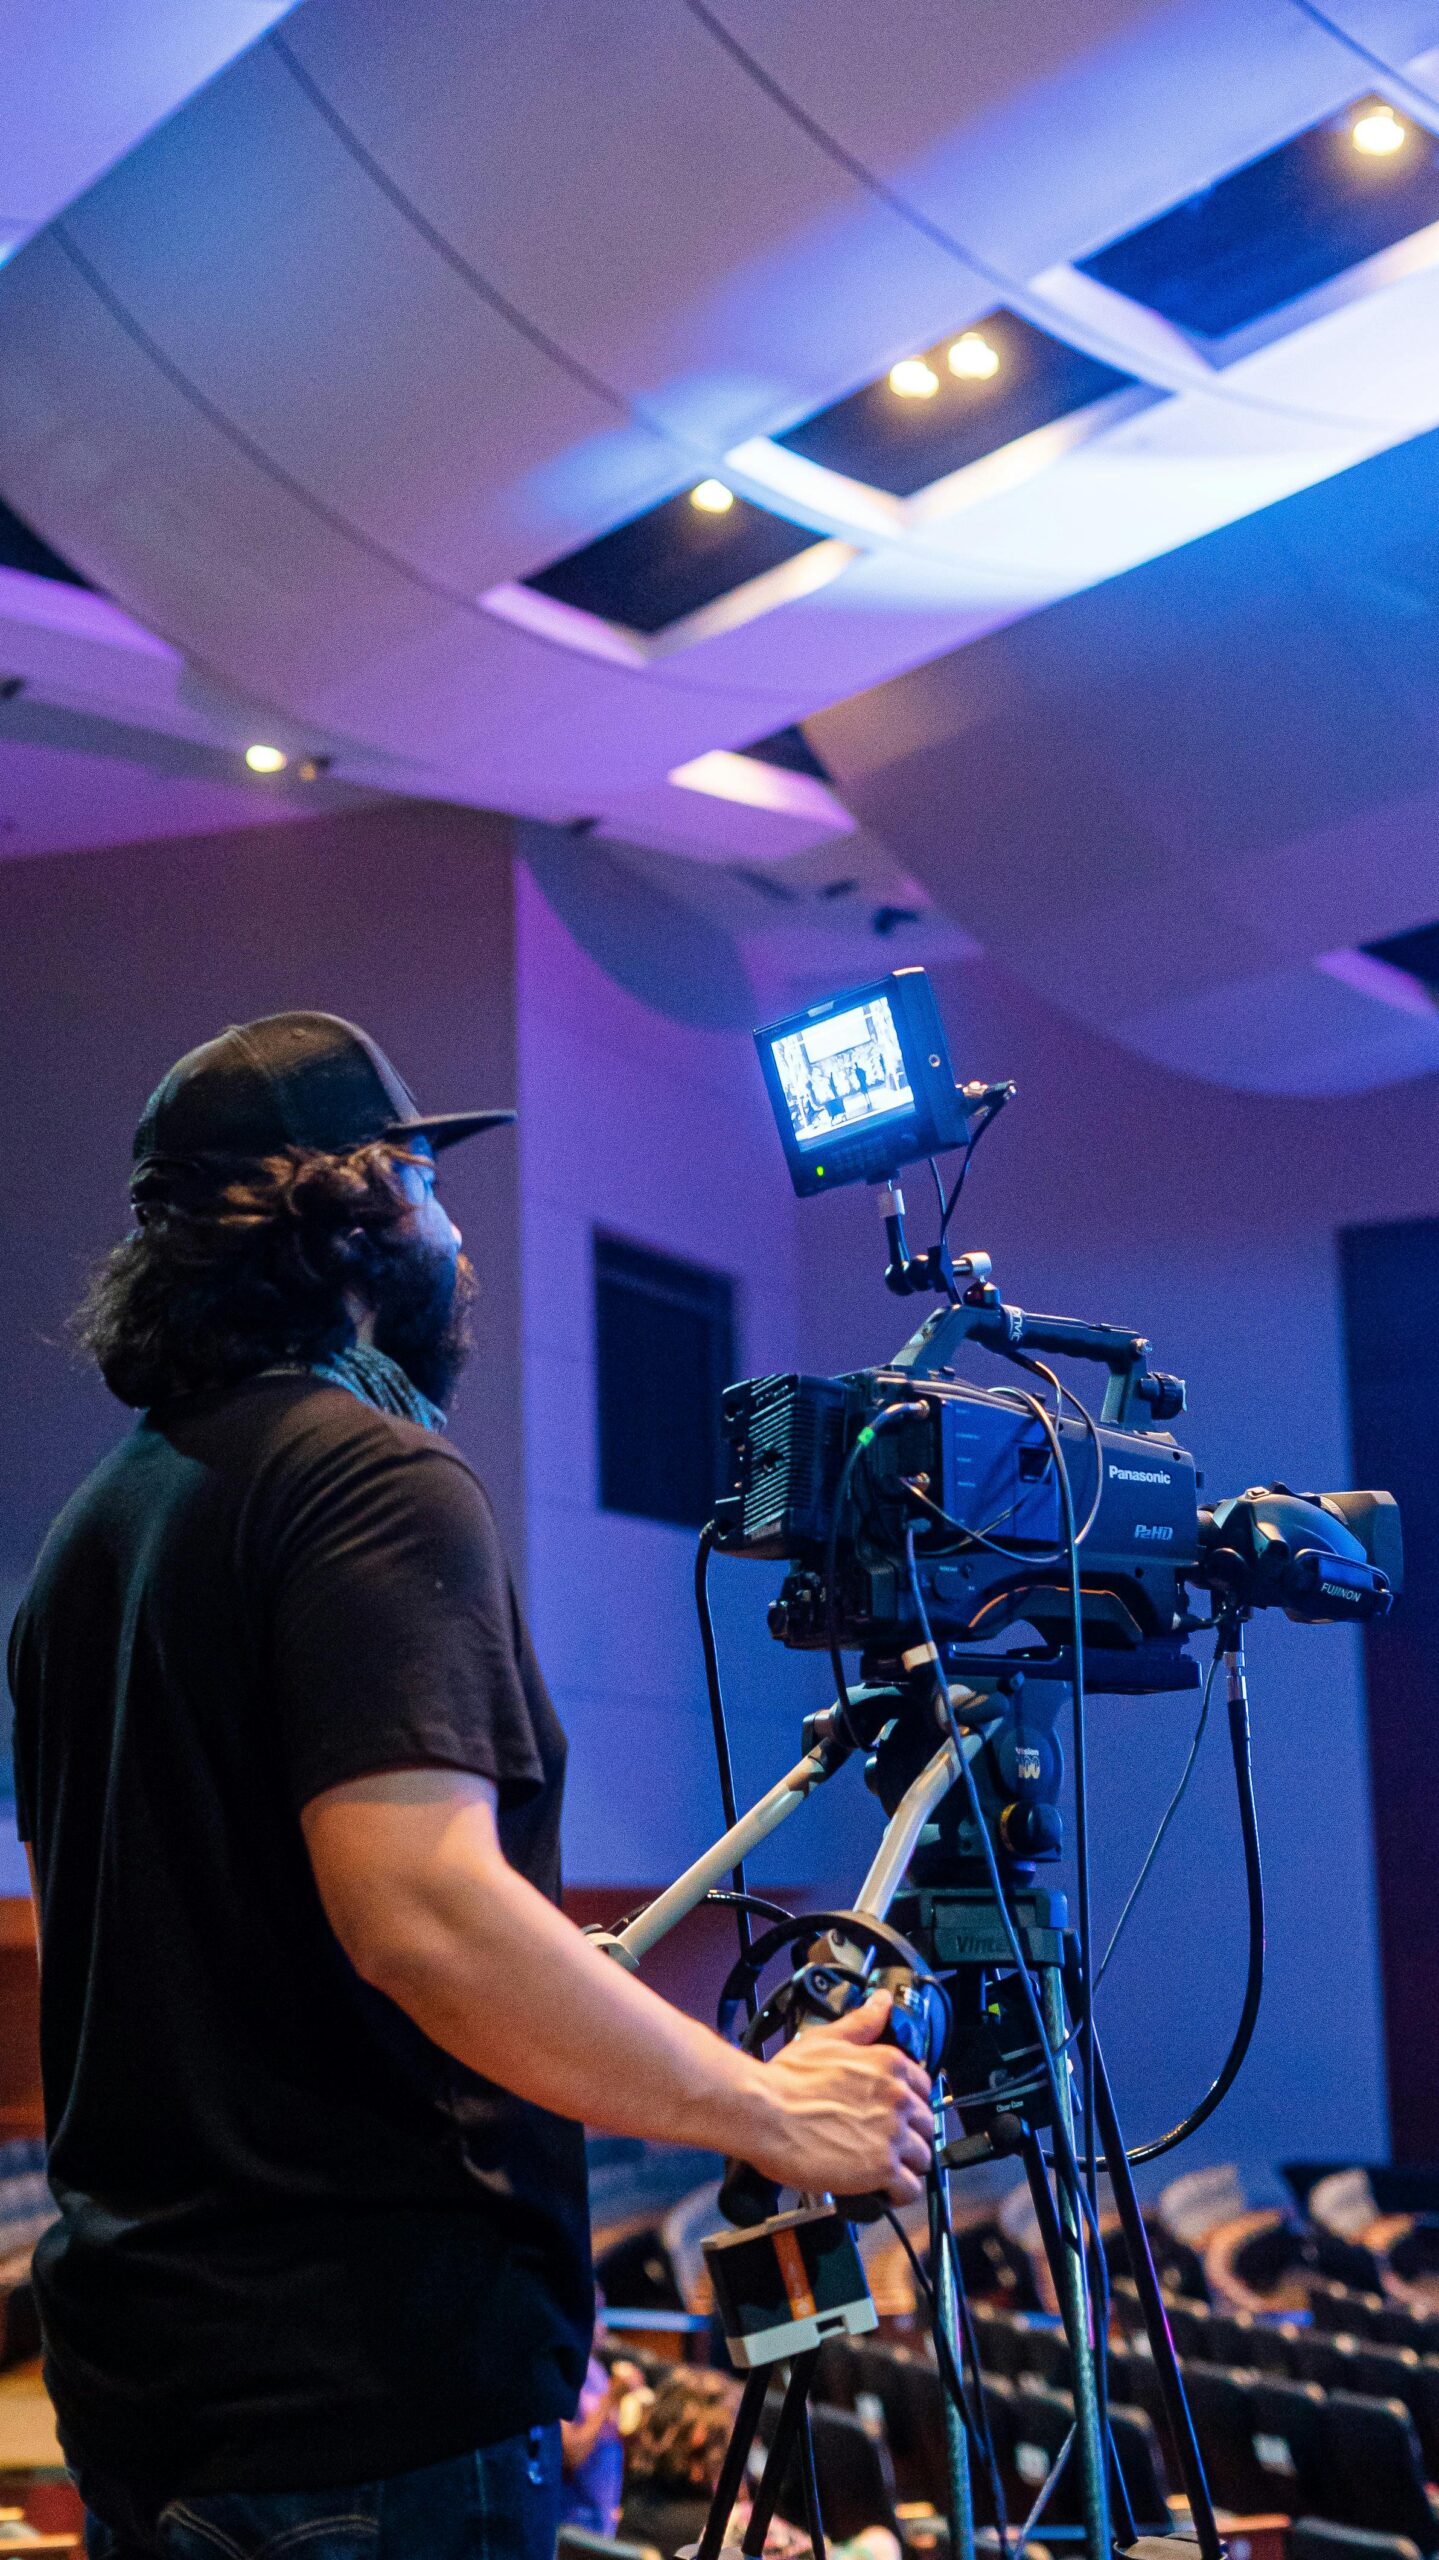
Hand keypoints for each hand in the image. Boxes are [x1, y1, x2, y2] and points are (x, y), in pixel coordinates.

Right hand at [739, 1991, 932, 2205]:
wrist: (763, 2112)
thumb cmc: (787, 2080)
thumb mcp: (827, 2039)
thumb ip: (862, 2023)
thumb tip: (881, 2002)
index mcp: (890, 2065)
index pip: (924, 2089)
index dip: (909, 2105)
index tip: (895, 2114)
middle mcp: (898, 2098)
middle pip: (926, 2125)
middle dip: (908, 2135)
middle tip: (883, 2143)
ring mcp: (893, 2134)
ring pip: (922, 2158)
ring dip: (905, 2165)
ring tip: (881, 2167)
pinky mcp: (882, 2169)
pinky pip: (910, 2189)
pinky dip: (898, 2192)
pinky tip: (881, 2188)